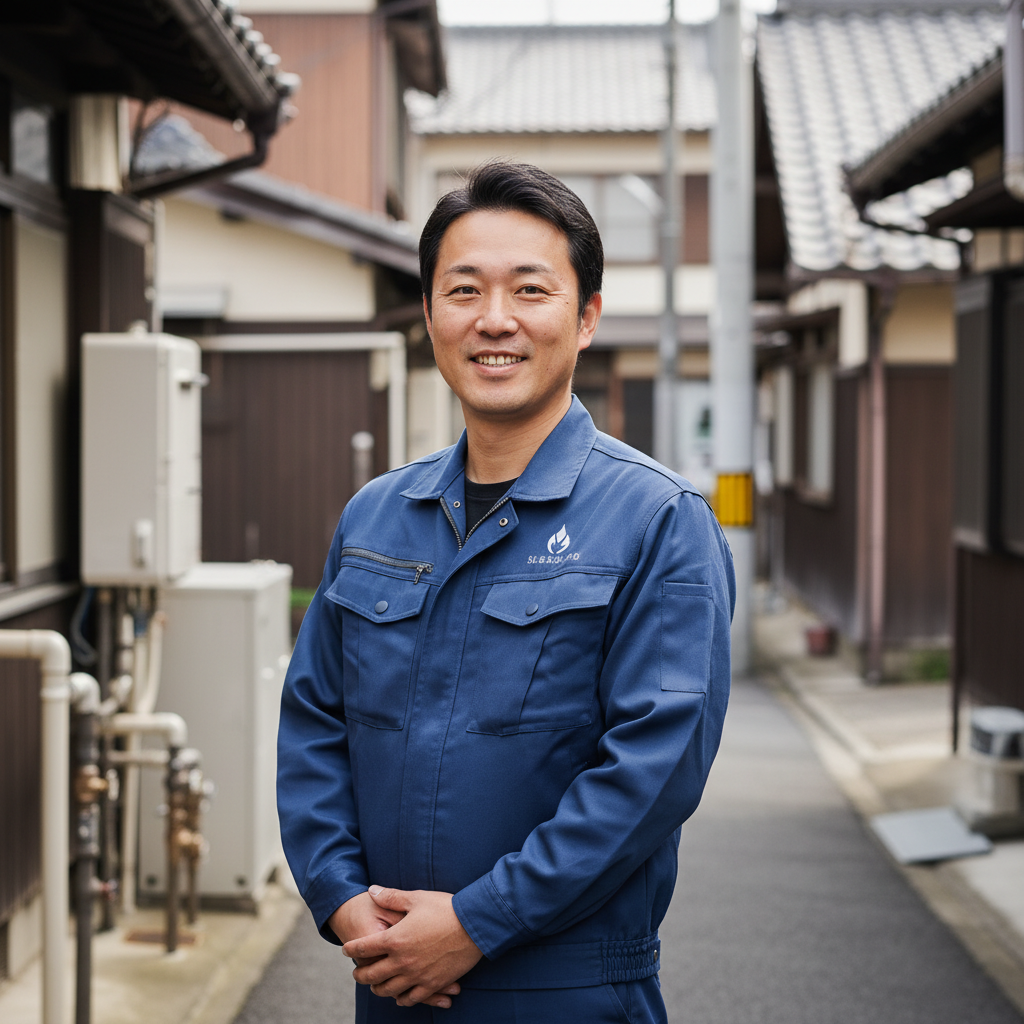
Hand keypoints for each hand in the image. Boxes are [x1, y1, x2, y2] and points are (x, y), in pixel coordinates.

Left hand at [342, 886, 482, 1007]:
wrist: (474, 926)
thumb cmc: (445, 908)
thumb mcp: (416, 898)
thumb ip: (391, 896)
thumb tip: (372, 891)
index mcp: (395, 939)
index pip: (364, 948)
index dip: (352, 948)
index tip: (347, 948)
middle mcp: (402, 961)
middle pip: (372, 975)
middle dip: (361, 974)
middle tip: (357, 972)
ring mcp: (417, 976)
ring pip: (389, 990)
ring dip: (378, 989)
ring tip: (375, 986)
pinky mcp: (432, 984)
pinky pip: (411, 999)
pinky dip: (401, 999)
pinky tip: (399, 997)